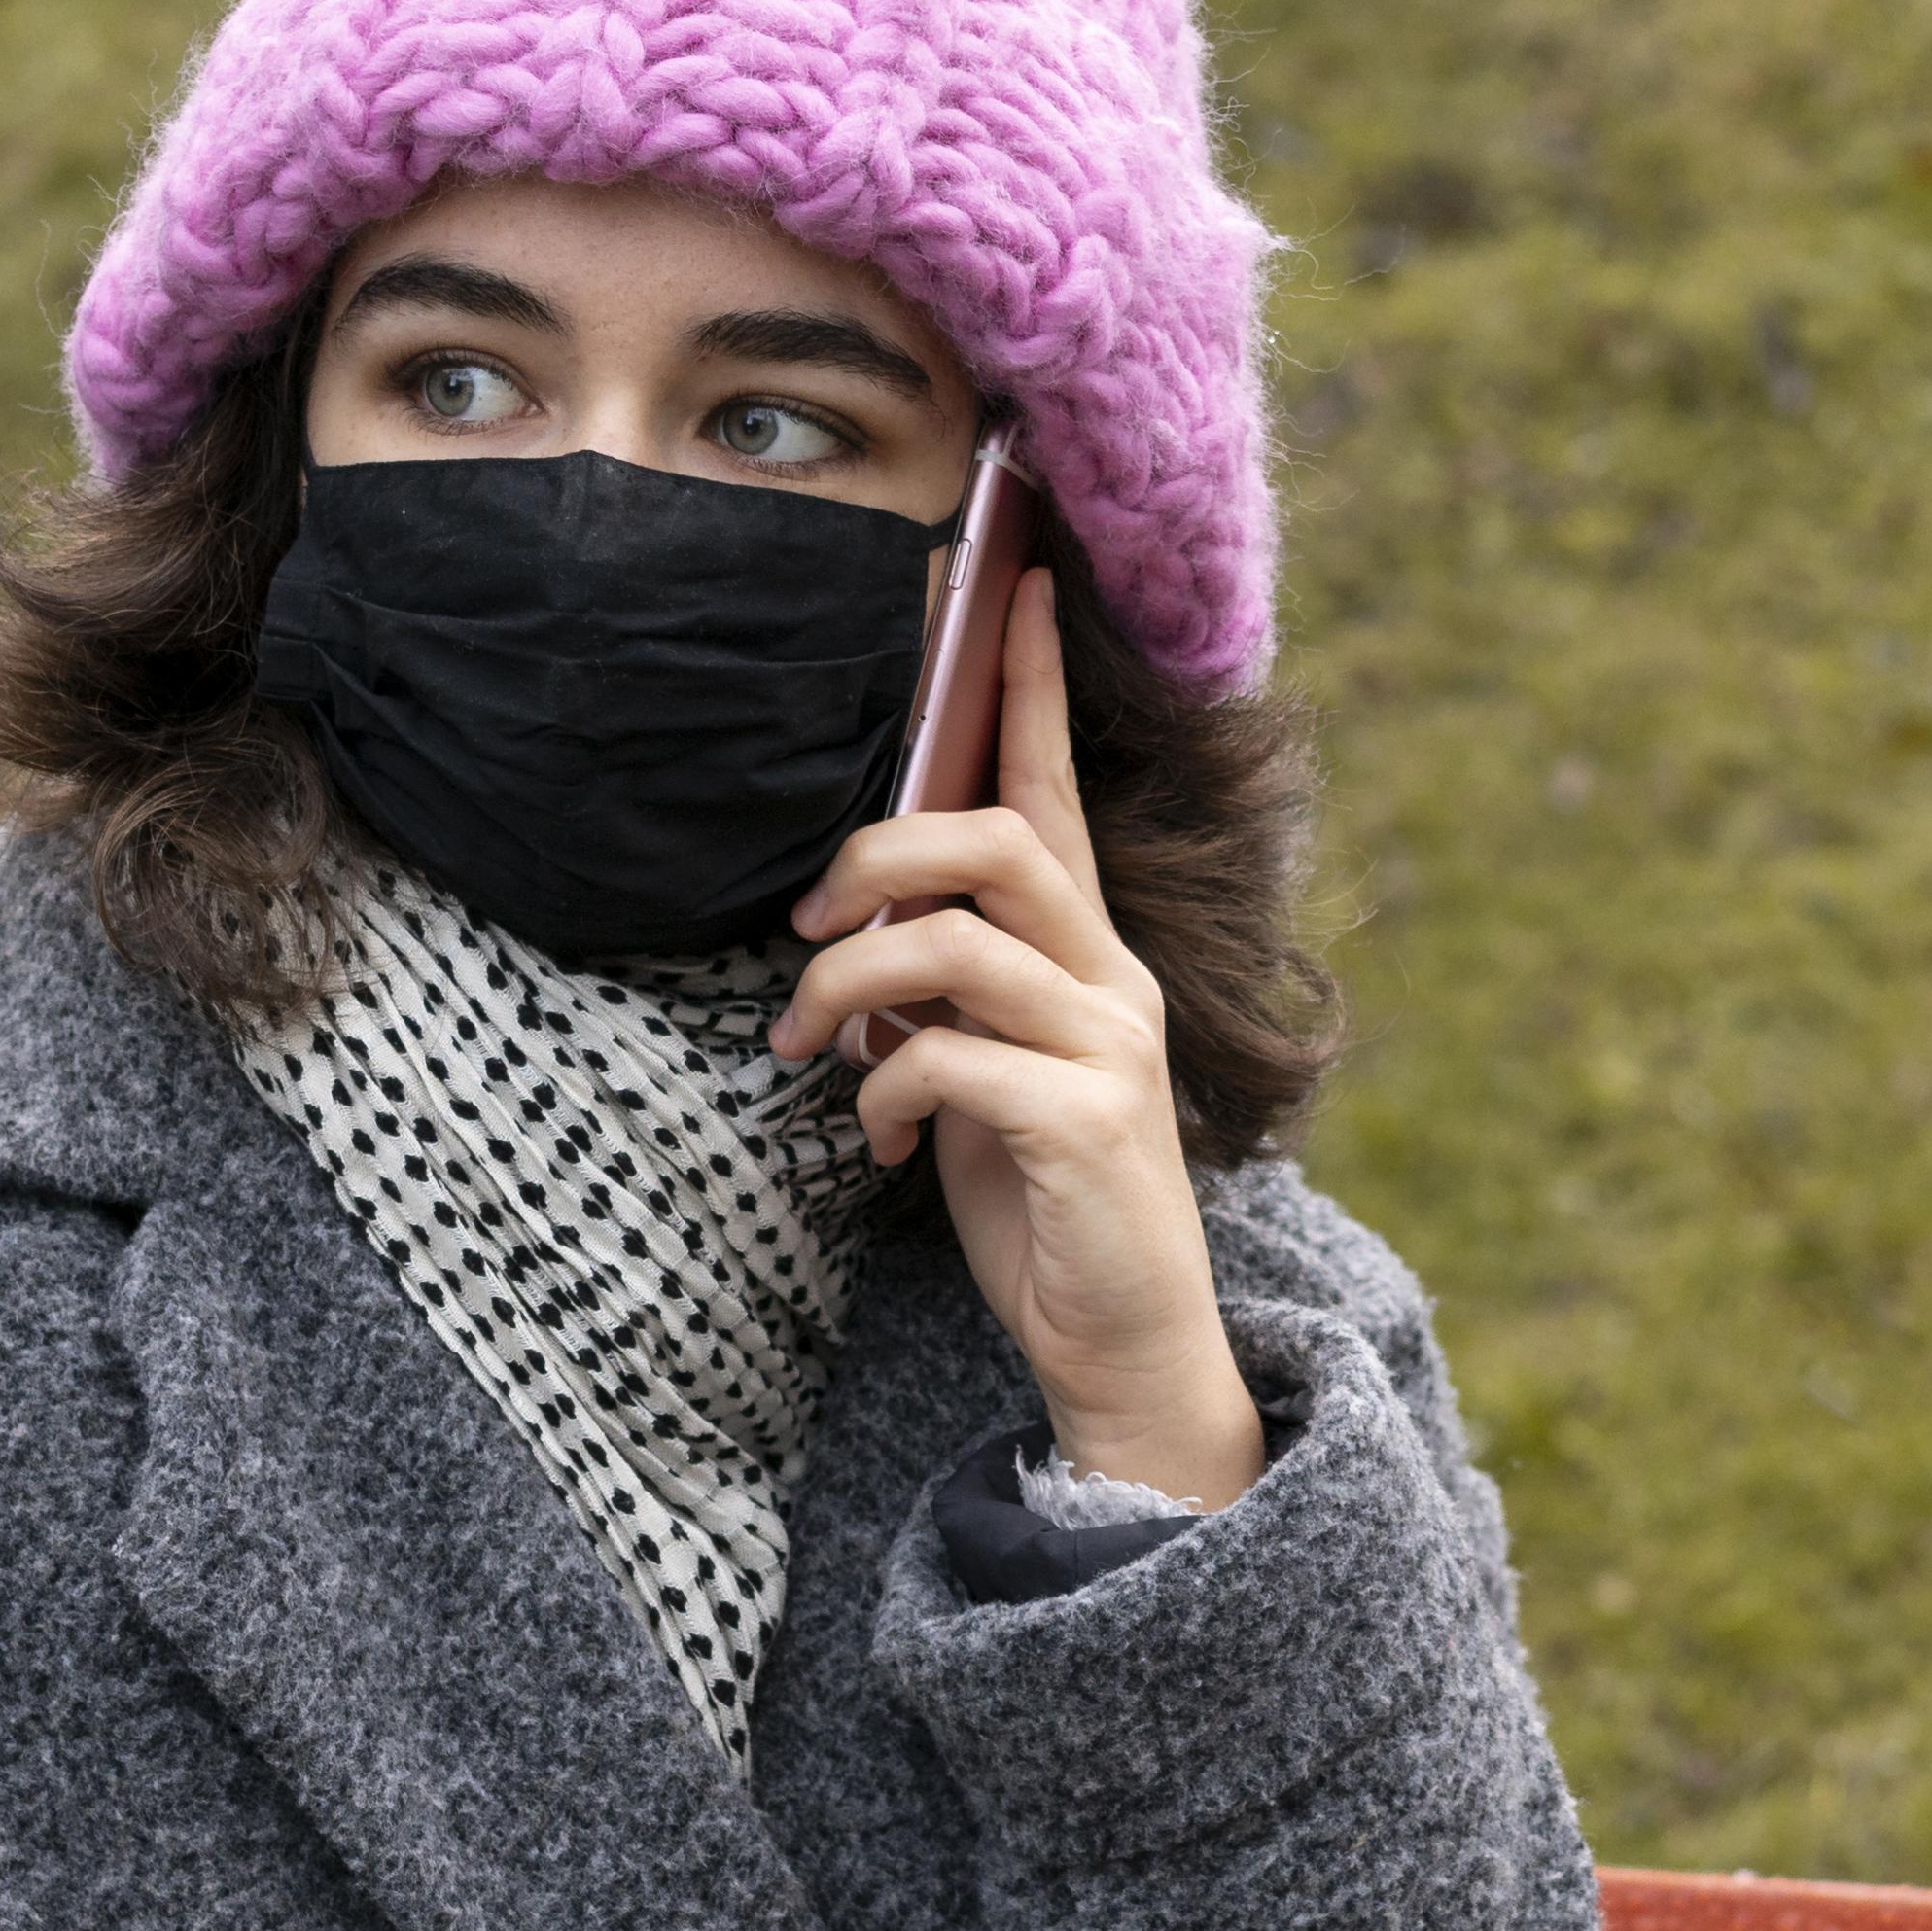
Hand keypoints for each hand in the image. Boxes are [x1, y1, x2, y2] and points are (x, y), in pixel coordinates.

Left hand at [770, 572, 1266, 1508]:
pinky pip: (954, 1057)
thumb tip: (854, 946)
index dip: (1031, 688)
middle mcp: (1115, 980)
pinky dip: (885, 1088)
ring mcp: (1111, 1048)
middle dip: (879, 856)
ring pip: (961, 940)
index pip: (1058, 792)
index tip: (1012, 581)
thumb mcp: (978, 1078)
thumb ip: (941, 997)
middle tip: (805, 927)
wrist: (1126, 1349)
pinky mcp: (1090, 1122)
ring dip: (854, 982)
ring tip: (808, 1043)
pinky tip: (875, 1139)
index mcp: (1088, 956)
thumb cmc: (1045, 1208)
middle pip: (999, 840)